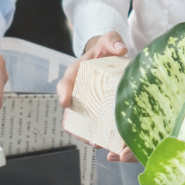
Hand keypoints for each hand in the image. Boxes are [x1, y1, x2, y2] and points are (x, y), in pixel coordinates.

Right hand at [56, 32, 134, 161]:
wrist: (107, 58)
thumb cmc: (105, 50)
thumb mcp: (108, 41)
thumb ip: (112, 40)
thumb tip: (120, 49)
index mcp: (75, 74)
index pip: (65, 83)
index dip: (63, 92)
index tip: (65, 101)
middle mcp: (76, 92)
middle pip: (70, 112)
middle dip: (76, 126)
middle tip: (88, 136)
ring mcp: (84, 104)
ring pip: (79, 123)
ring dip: (86, 135)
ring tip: (99, 144)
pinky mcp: (94, 112)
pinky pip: (91, 126)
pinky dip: (97, 135)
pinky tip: (109, 143)